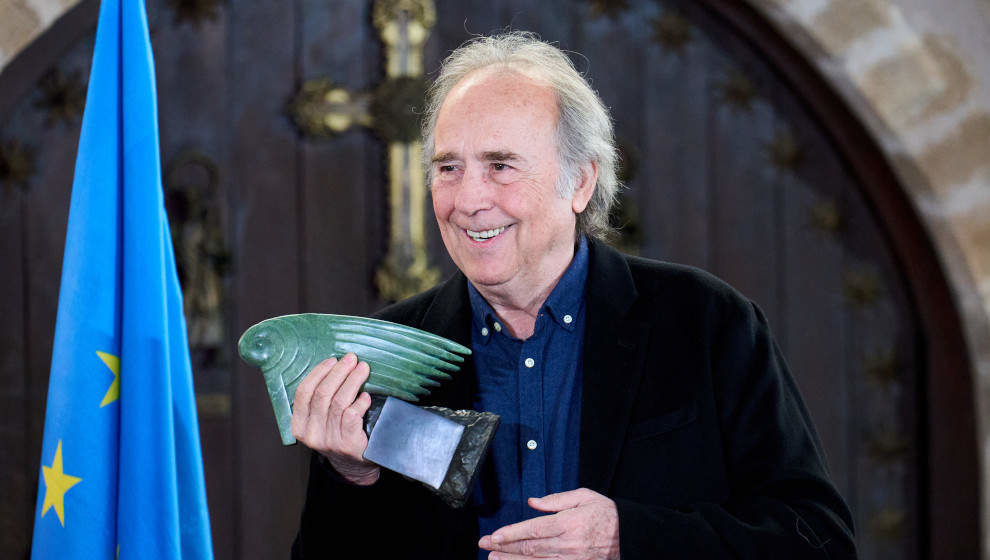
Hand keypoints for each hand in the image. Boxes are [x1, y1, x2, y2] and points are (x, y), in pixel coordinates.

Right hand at [291, 353, 379, 484]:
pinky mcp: (348, 444)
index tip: (332, 360)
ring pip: (339, 402)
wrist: (355, 465)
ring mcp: (329, 441)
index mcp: (299, 426)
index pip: (303, 393)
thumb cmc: (339, 434)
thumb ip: (321, 399)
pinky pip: (352, 416)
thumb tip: (335, 365)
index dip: (318, 373)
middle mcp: (311, 434)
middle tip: (351, 359)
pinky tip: (366, 396)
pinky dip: (360, 402)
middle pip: (322, 394)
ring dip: (352, 381)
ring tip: (363, 369)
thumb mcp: (322, 420)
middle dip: (338, 372)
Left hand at [478, 488, 619, 558]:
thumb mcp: (584, 497)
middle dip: (504, 547)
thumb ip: (556, 500)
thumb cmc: (607, 513)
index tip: (494, 535)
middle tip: (485, 545)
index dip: (511, 533)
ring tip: (494, 559)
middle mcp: (569, 544)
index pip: (534, 530)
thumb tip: (532, 502)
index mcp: (570, 523)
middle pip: (531, 548)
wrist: (631, 535)